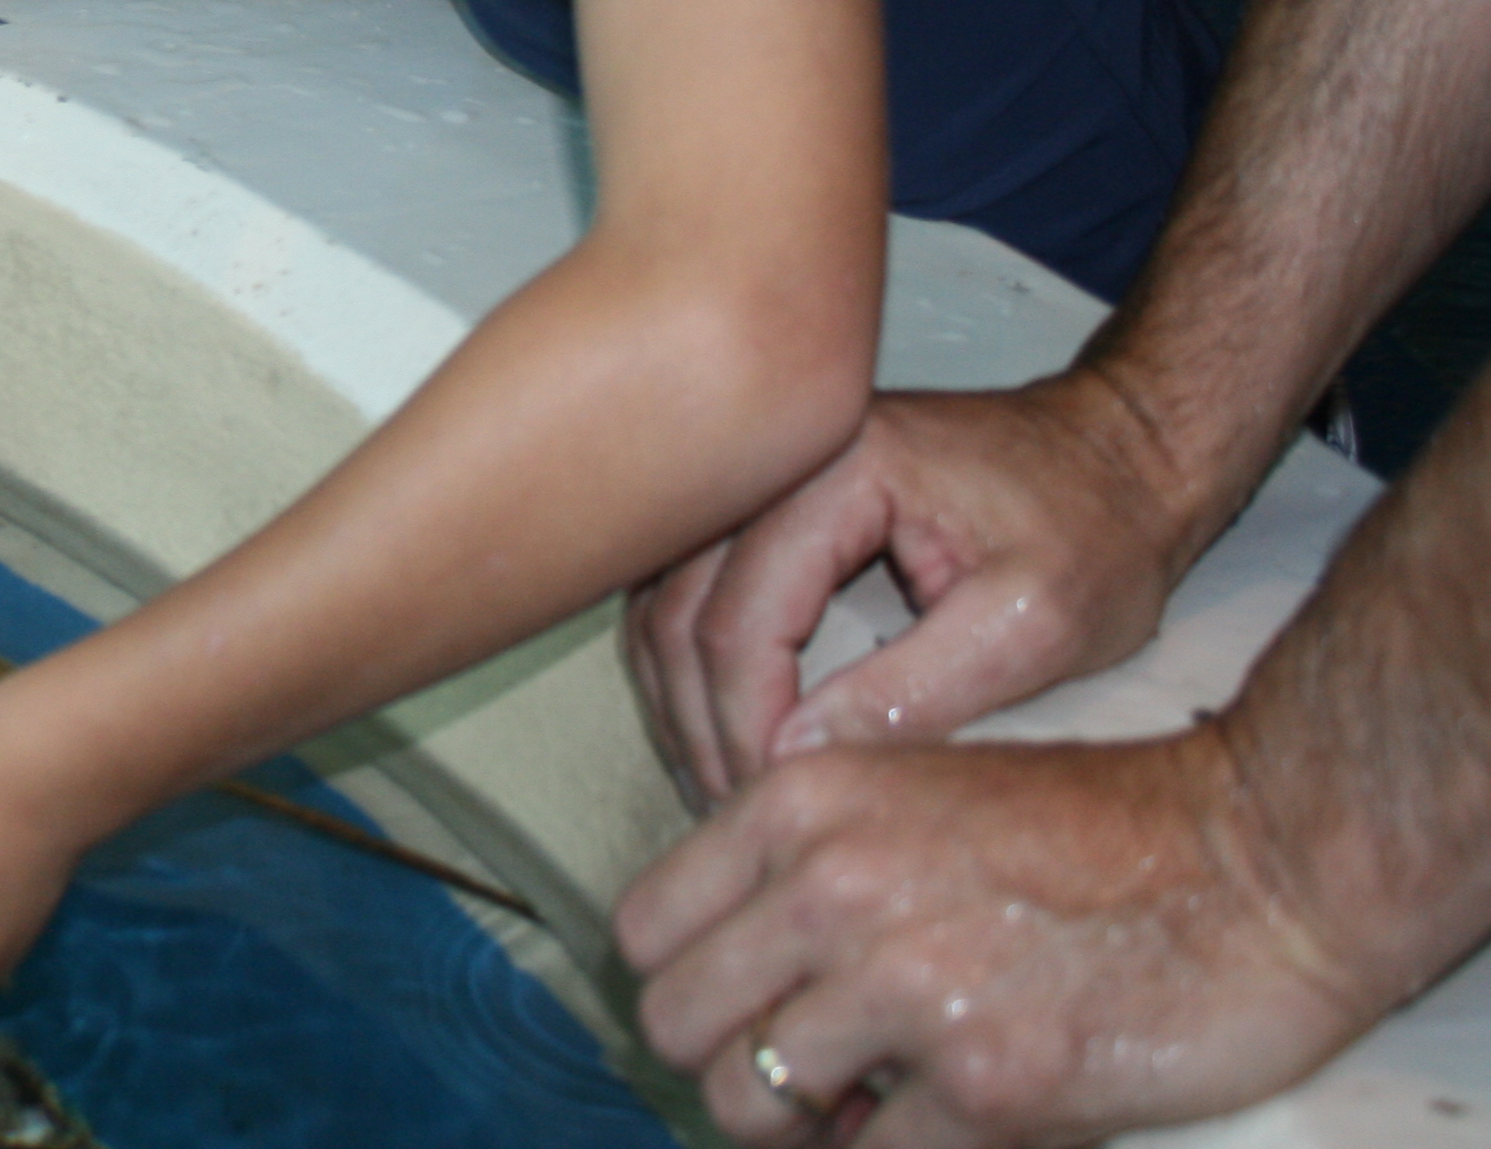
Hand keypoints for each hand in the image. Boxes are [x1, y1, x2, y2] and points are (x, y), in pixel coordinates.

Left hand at [619, 731, 1378, 1147]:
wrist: (1261, 862)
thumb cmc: (1101, 830)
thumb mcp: (913, 792)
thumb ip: (809, 867)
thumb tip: (735, 976)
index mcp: (800, 806)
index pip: (645, 930)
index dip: (687, 985)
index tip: (743, 1010)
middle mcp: (829, 888)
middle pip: (675, 1024)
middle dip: (731, 1064)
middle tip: (804, 1076)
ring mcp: (903, 986)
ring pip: (747, 1104)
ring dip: (802, 1126)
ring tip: (871, 1105)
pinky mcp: (986, 1081)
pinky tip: (950, 1123)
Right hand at [627, 374, 1195, 805]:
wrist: (1120, 454)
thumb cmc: (1098, 529)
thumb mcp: (1037, 621)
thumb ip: (919, 687)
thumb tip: (797, 757)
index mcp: (839, 466)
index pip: (742, 613)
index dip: (743, 720)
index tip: (773, 799)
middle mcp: (779, 459)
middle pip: (679, 604)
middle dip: (699, 718)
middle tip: (732, 808)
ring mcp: (765, 478)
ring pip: (666, 596)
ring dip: (681, 693)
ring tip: (717, 778)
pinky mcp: (768, 502)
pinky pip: (688, 585)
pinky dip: (691, 660)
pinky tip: (717, 721)